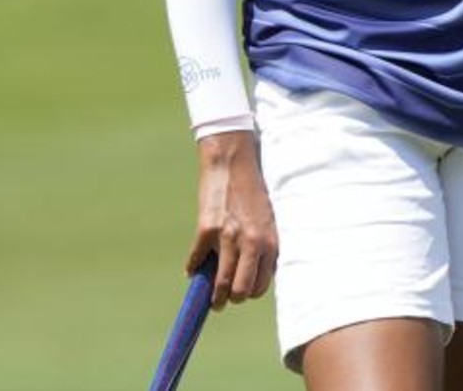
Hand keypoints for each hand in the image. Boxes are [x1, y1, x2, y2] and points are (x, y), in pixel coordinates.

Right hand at [191, 130, 276, 310]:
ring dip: (213, 296)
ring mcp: (228, 237)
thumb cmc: (253, 191)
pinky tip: (192, 270)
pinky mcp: (207, 229)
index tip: (242, 292)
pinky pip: (196, 260)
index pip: (261, 284)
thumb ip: (264, 245)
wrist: (233, 162)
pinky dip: (192, 268)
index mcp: (269, 242)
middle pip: (241, 290)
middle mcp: (252, 242)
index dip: (250, 291)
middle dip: (232, 299)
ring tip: (211, 300)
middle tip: (224, 300)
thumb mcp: (268, 219)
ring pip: (220, 283)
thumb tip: (255, 273)